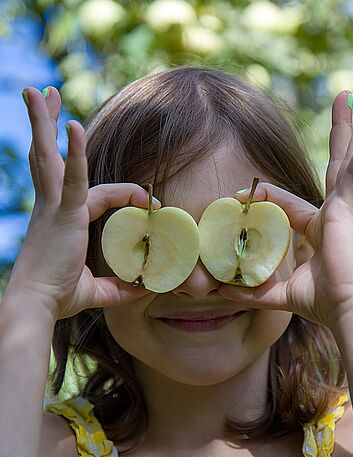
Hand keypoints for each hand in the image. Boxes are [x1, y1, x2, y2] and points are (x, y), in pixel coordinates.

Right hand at [6, 86, 151, 320]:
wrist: (37, 304)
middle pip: (49, 157)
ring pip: (49, 156)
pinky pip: (72, 177)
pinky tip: (74, 126)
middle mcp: (53, 206)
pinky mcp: (62, 212)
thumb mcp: (94, 290)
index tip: (150, 202)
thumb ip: (118, 289)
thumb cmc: (58, 297)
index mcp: (61, 219)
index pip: (96, 192)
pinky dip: (75, 153)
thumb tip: (142, 292)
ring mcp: (54, 206)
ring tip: (42, 91)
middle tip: (46, 95)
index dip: (126, 193)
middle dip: (47, 126)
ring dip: (45, 122)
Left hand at [217, 91, 352, 330]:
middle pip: (333, 163)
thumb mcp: (279, 293)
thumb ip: (252, 290)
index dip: (261, 197)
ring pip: (345, 158)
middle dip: (339, 134)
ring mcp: (342, 207)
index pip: (287, 202)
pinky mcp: (348, 207)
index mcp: (318, 227)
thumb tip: (221, 292)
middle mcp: (333, 212)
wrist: (345, 309)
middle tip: (346, 102)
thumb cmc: (321, 302)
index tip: (237, 198)